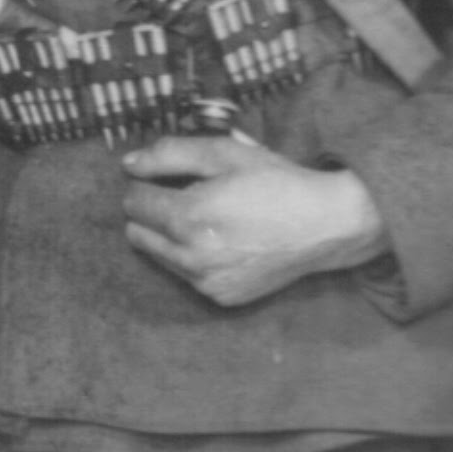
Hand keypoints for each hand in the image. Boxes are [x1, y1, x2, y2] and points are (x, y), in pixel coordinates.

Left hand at [119, 133, 389, 306]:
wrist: (324, 225)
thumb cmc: (276, 183)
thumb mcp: (225, 154)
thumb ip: (170, 154)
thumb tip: (128, 164)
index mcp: (189, 218)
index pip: (133, 201)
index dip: (146, 184)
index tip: (169, 178)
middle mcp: (191, 257)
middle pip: (136, 232)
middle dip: (153, 212)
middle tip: (187, 197)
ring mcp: (205, 282)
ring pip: (158, 256)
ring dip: (170, 236)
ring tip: (208, 219)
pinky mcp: (220, 297)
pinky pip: (186, 276)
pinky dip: (194, 258)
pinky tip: (225, 242)